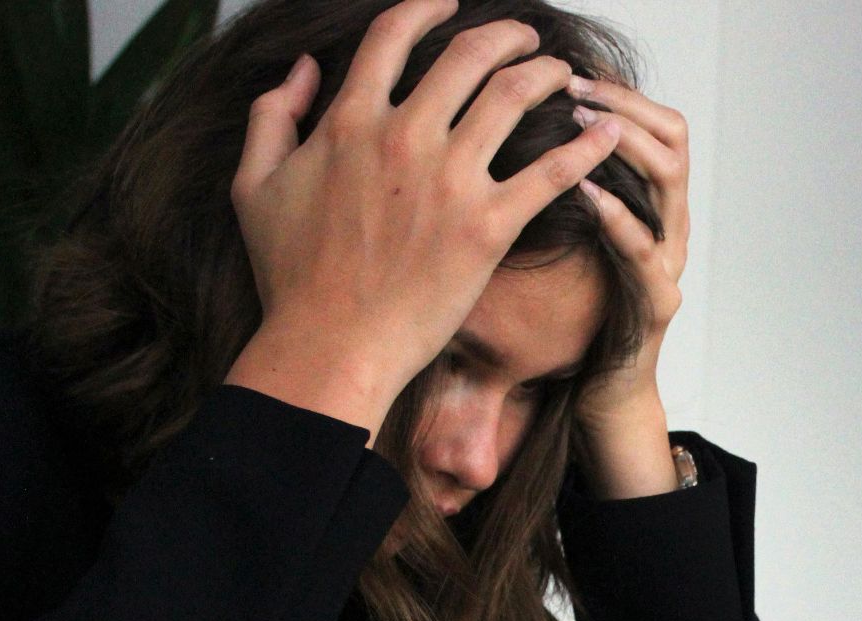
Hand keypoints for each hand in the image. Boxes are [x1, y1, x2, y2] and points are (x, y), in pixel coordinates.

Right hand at [225, 0, 622, 438]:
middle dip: (507, 36)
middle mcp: (404, 137)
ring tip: (565, 75)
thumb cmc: (291, 276)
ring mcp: (450, 180)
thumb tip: (302, 70)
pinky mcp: (489, 227)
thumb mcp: (254, 186)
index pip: (395, 34)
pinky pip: (552, 172)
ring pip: (515, 96)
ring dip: (548, 74)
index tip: (450, 4)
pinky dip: (587, 146)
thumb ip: (272, 116)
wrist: (330, 345)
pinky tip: (607, 132)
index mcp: (349, 120)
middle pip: (469, 54)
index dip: (427, 7)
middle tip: (527, 39)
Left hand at [567, 76, 690, 494]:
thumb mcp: (566, 238)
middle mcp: (670, 225)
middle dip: (622, 104)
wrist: (600, 393)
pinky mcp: (658, 302)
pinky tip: (585, 191)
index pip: (656, 123)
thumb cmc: (577, 315)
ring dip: (623, 144)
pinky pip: (645, 250)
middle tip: (573, 87)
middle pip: (672, 138)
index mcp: (650, 204)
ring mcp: (669, 262)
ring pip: (669, 181)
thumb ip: (556, 190)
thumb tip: (509, 131)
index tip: (573, 70)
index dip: (620, 91)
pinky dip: (617, 216)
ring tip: (578, 124)